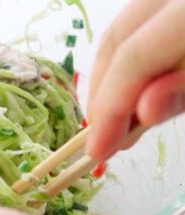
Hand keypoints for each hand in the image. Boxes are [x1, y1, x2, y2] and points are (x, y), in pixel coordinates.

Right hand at [86, 0, 184, 160]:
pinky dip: (126, 61)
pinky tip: (130, 91)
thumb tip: (142, 113)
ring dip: (109, 78)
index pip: (136, 56)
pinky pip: (136, 28)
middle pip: (118, 38)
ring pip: (121, 30)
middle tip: (100, 137)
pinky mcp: (168, 8)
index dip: (110, 106)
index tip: (97, 150)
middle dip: (102, 94)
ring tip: (112, 120)